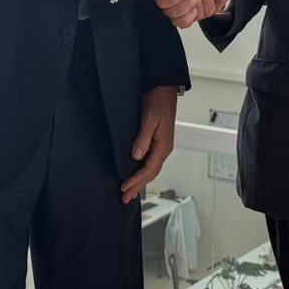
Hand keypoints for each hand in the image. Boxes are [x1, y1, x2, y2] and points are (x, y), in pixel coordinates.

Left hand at [121, 85, 178, 202]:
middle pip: (150, 174)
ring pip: (150, 170)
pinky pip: (149, 162)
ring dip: (140, 182)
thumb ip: (142, 139)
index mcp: (163, 146)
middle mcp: (163, 149)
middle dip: (137, 187)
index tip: (124, 188)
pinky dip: (142, 172)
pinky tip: (135, 174)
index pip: (148, 169)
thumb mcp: (149, 120)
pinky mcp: (157, 143)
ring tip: (129, 193)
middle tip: (124, 199)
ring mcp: (161, 147)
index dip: (135, 180)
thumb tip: (136, 157)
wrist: (164, 90)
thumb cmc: (158, 102)